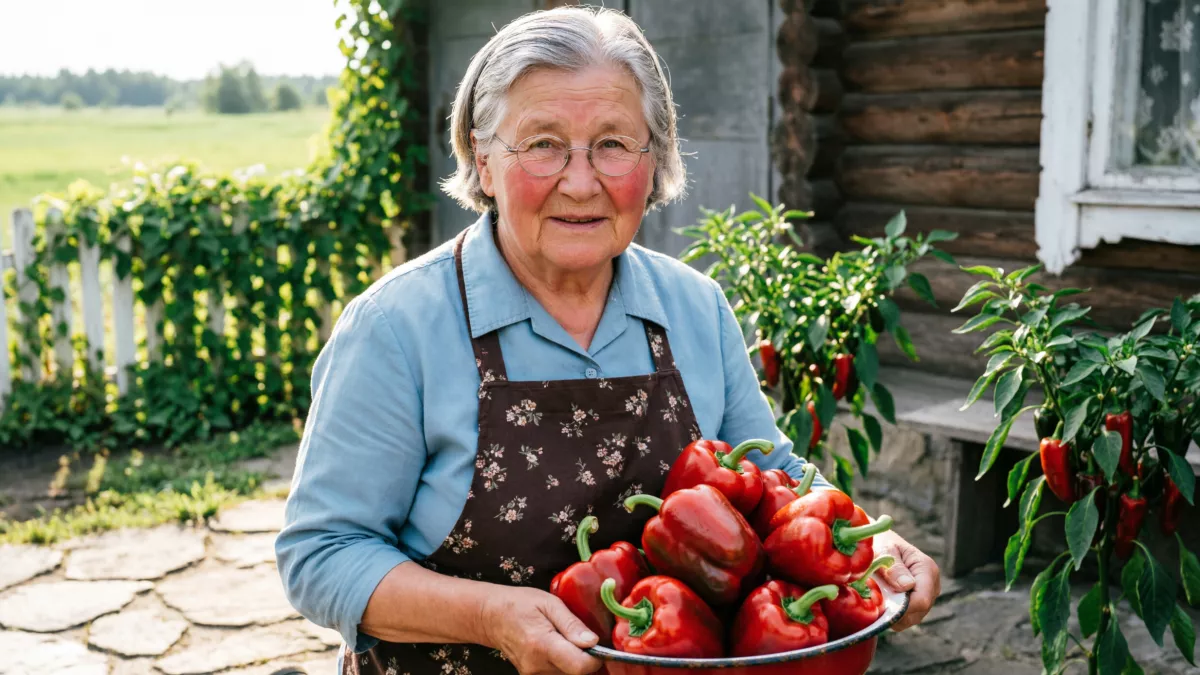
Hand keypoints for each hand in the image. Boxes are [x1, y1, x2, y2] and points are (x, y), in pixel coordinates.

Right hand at [480, 586, 602, 674]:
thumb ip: (571, 624)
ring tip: (565, 641)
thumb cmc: (519, 604)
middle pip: (575, 674)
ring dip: (573, 662)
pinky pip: (556, 674)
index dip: (595, 658)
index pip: (580, 667)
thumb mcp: (549, 603)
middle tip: (580, 638)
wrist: (490, 616)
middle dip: (585, 659)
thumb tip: (593, 642)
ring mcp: (532, 674)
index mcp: (543, 645)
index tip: (596, 645)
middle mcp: (537, 665)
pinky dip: (563, 664)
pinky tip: (558, 648)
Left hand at [872, 529, 939, 631]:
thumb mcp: (885, 550)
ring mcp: (925, 597)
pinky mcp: (916, 604)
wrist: (880, 541)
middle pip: (918, 612)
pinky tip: (878, 604)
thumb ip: (894, 568)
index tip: (881, 603)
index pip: (922, 599)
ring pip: (911, 619)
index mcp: (927, 569)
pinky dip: (891, 615)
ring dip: (892, 615)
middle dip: (895, 612)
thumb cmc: (882, 542)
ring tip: (874, 600)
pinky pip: (905, 619)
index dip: (903, 607)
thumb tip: (907, 586)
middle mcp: (931, 586)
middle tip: (872, 601)